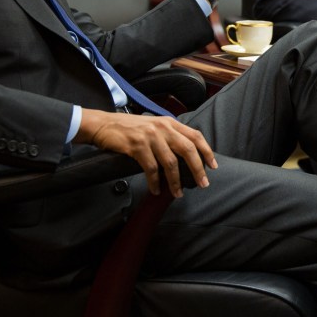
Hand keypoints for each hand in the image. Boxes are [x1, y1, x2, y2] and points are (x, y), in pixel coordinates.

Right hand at [76, 109, 217, 197]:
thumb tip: (186, 155)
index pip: (195, 136)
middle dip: (197, 168)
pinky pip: (151, 169)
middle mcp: (163, 127)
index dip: (206, 151)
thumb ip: (169, 135)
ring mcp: (150, 136)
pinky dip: (155, 182)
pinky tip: (156, 189)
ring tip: (177, 193)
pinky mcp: (137, 146)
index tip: (212, 166)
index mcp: (170, 123)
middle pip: (187, 149)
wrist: (104, 124)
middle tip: (202, 183)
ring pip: (170, 162)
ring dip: (175, 181)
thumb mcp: (154, 126)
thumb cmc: (129, 128)